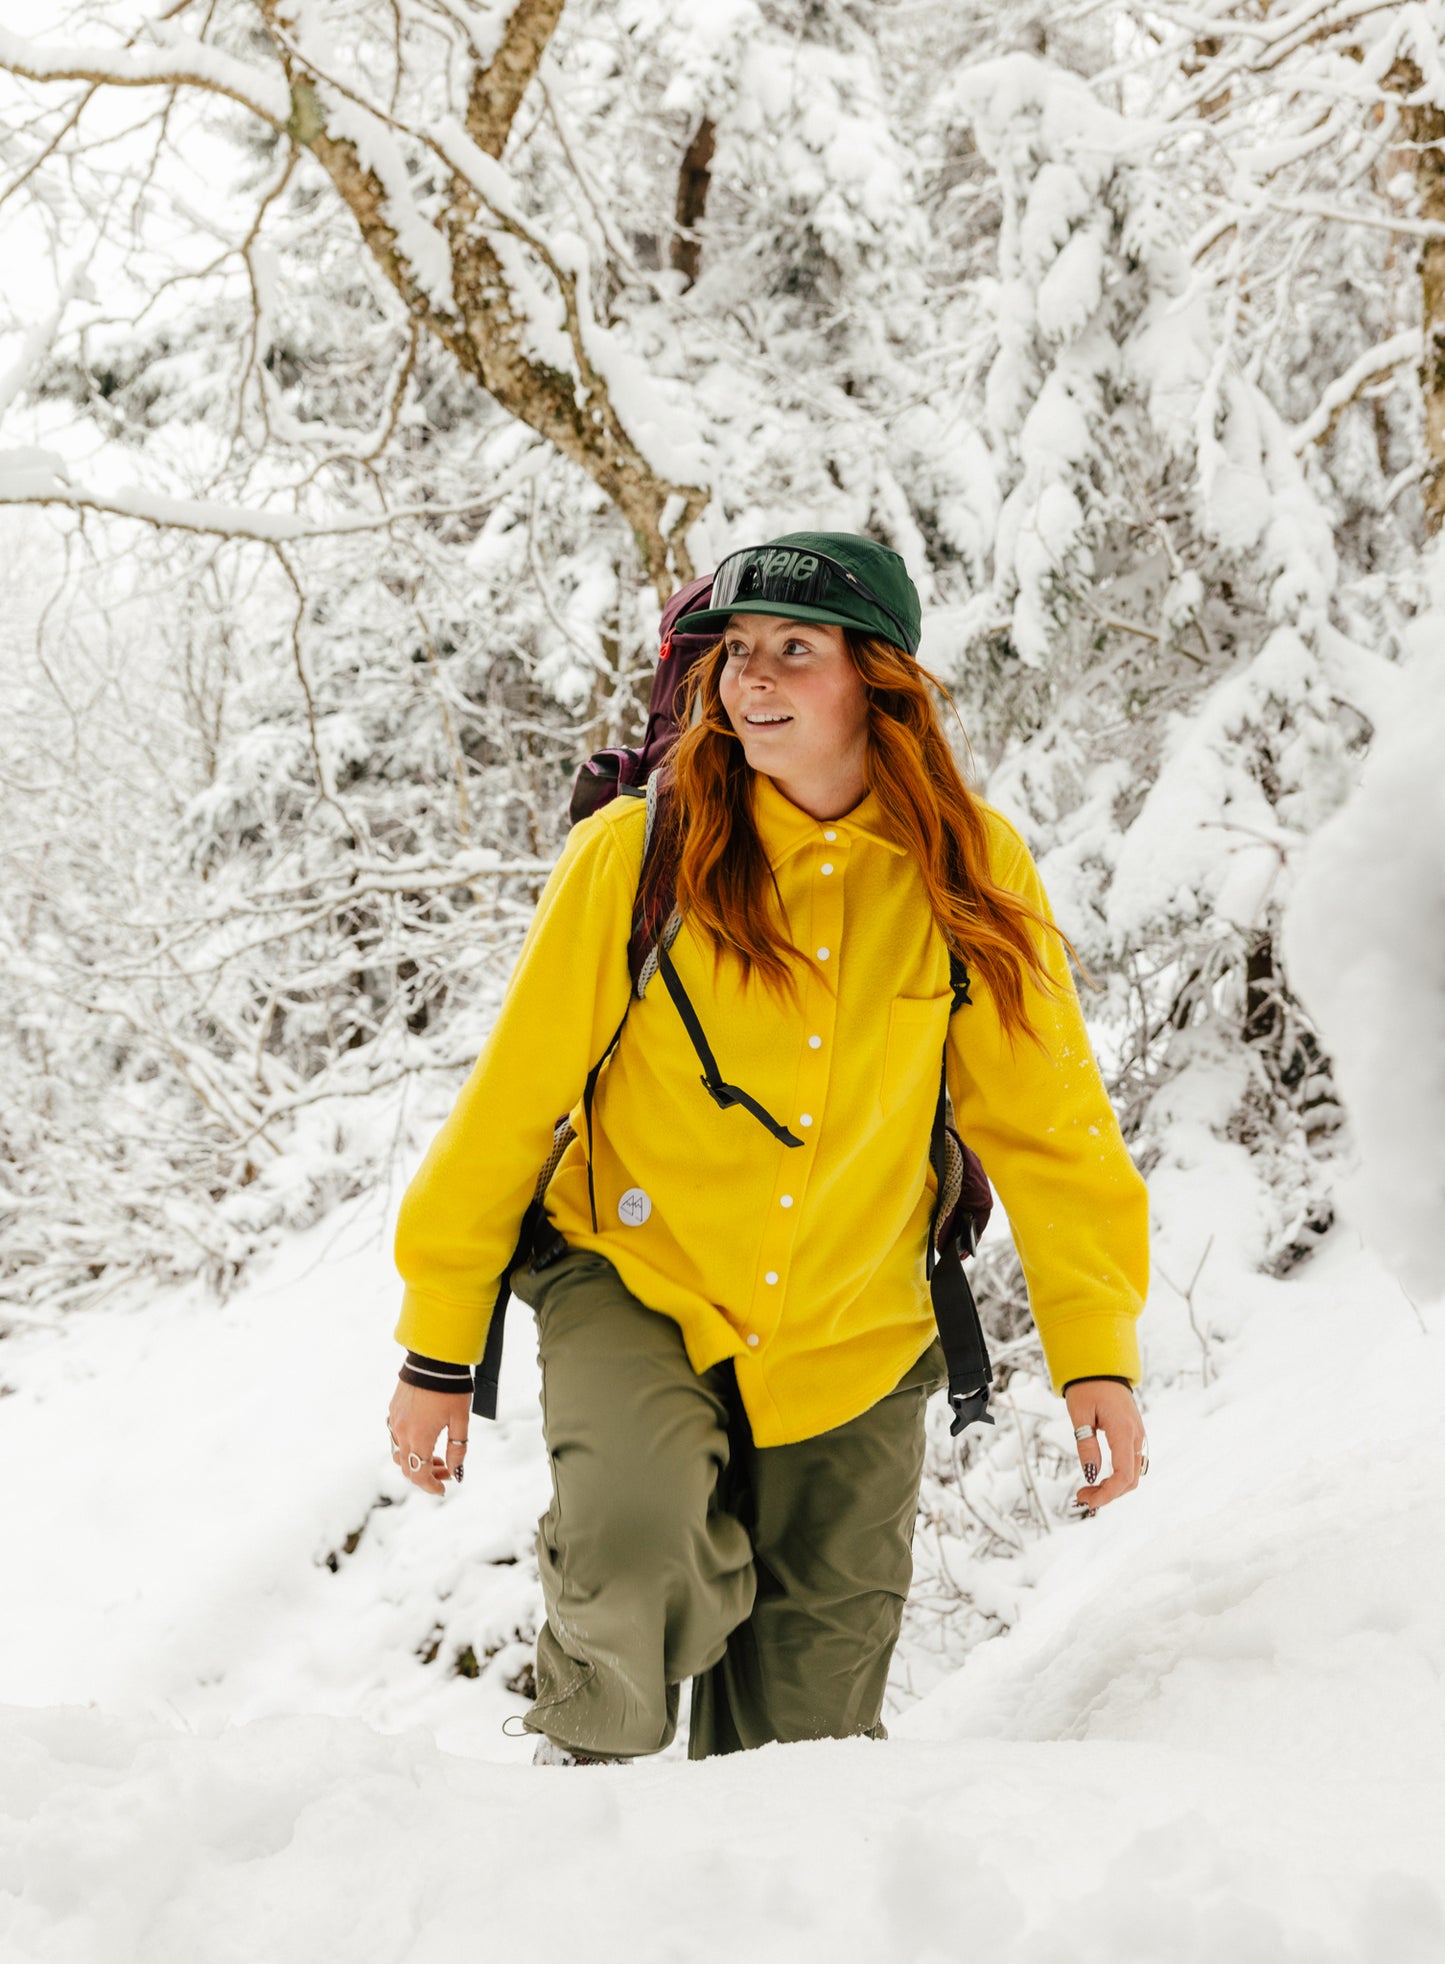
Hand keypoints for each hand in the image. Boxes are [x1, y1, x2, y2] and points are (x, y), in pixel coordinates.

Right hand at [387, 1379, 470, 1494]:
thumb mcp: (460, 1420)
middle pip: (408, 1467)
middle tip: (446, 1471)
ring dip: (416, 1460)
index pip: (419, 1475)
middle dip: (427, 1475)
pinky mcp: (393, 1410)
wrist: (434, 1358)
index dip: (431, 1487)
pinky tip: (424, 1437)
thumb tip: (456, 1472)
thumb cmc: (452, 1388)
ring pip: (400, 1453)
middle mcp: (401, 1431)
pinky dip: (409, 1445)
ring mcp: (394, 1420)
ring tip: (436, 1455)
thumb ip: (457, 1449)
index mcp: (418, 1437)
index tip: (443, 1489)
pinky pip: (396, 1436)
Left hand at [1063, 1378, 1146, 1512]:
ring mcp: (1138, 1436)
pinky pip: (1131, 1463)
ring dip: (1112, 1487)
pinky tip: (1099, 1478)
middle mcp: (1137, 1436)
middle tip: (1081, 1497)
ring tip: (1086, 1490)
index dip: (1108, 1494)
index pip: (1123, 1474)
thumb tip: (1090, 1475)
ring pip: (1132, 1474)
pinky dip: (1117, 1477)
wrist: (1102, 1367)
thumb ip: (1086, 1445)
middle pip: (1131, 1480)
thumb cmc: (1087, 1387)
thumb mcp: (1080, 1414)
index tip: (1088, 1501)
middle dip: (1108, 1494)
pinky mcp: (1134, 1436)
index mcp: (1124, 1431)